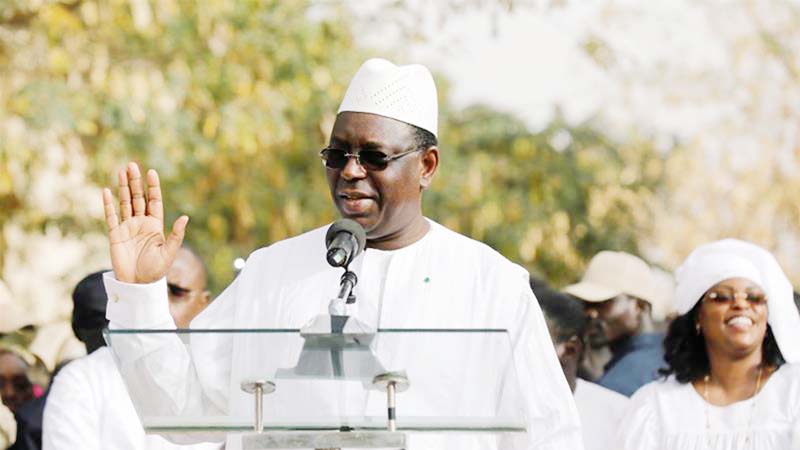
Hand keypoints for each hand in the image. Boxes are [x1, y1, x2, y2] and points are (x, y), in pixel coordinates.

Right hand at [102, 162, 188, 283]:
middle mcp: (141, 223)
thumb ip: (176, 235)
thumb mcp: (169, 252)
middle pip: (138, 197)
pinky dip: (108, 204)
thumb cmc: (156, 270)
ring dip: (123, 187)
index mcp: (155, 225)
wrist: (138, 284)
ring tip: (121, 171)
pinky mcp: (115, 235)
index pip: (154, 201)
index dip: (152, 187)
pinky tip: (106, 191)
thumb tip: (185, 217)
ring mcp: (127, 227)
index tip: (151, 172)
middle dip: (135, 182)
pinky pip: (111, 216)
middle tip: (132, 164)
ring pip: (125, 203)